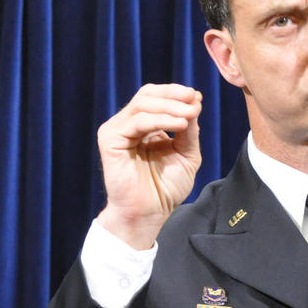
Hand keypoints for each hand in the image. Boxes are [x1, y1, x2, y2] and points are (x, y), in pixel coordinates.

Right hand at [96, 83, 202, 248]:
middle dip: (173, 95)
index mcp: (144, 126)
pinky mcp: (110, 140)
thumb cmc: (166, 188)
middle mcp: (128, 125)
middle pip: (147, 95)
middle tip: (194, 101)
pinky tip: (179, 125)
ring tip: (190, 115)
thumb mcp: (186, 154)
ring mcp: (117, 131)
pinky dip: (161, 120)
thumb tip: (194, 101)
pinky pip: (137, 121)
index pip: (156, 98)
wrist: (150, 213)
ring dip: (170, 107)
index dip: (176, 93)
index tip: (198, 97)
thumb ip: (189, 130)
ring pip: (142, 104)